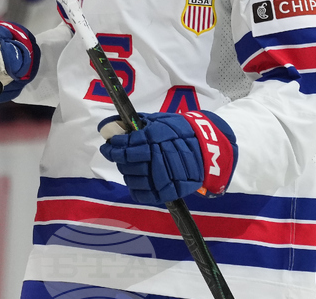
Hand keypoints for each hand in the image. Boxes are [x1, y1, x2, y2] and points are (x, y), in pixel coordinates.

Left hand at [98, 111, 236, 204]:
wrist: (207, 150)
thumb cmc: (180, 132)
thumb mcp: (158, 121)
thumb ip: (135, 124)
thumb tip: (110, 125)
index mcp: (154, 139)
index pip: (125, 147)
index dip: (113, 147)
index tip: (108, 145)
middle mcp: (156, 158)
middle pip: (126, 163)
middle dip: (119, 159)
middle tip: (118, 155)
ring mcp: (162, 177)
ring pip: (132, 179)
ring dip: (127, 173)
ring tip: (131, 167)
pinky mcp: (167, 192)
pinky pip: (142, 195)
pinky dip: (136, 188)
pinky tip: (137, 181)